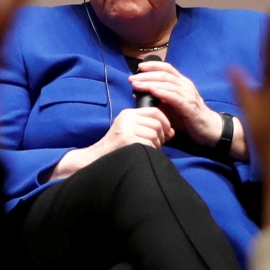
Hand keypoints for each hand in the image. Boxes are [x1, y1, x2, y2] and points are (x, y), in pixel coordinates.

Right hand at [50, 107, 173, 179]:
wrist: (97, 158)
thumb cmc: (117, 147)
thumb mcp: (130, 131)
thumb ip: (149, 127)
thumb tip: (172, 131)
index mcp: (128, 113)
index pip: (155, 111)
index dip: (165, 122)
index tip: (168, 132)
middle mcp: (127, 118)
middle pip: (157, 124)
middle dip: (161, 136)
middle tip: (157, 145)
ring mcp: (126, 129)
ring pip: (154, 134)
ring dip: (156, 145)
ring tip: (149, 150)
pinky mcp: (126, 140)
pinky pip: (149, 144)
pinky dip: (151, 151)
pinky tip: (144, 155)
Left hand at [129, 61, 222, 145]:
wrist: (208, 129)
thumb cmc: (188, 118)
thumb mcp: (169, 107)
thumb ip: (156, 99)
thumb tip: (136, 93)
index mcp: (181, 83)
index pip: (166, 68)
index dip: (153, 65)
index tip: (139, 67)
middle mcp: (185, 85)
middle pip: (164, 75)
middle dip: (146, 75)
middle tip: (131, 78)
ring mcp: (188, 94)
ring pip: (167, 84)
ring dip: (150, 83)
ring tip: (137, 84)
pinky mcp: (189, 106)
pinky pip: (174, 97)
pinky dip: (162, 92)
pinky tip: (152, 91)